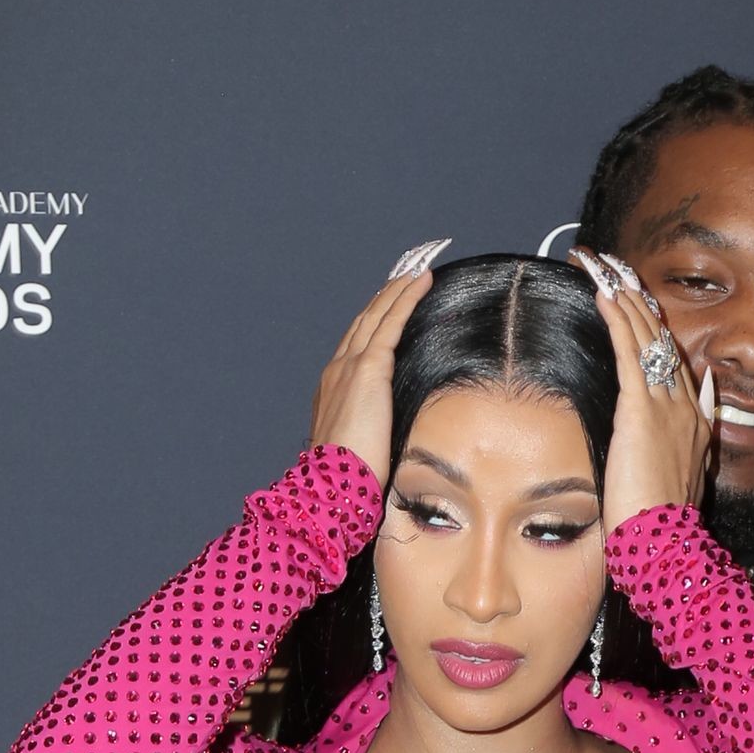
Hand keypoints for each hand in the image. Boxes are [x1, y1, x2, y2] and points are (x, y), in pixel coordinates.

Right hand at [306, 239, 448, 484]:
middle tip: (407, 269)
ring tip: (418, 268)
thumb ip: (376, 430)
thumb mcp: (363, 447)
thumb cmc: (348, 479)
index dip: (375, 319)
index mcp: (334, 388)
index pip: (359, 343)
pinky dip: (406, 298)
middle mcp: (338, 369)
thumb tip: (395, 436)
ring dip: (398, 288)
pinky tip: (423, 281)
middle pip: (366, 320)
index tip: (392, 301)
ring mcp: (350, 366)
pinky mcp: (368, 369)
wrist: (330, 485)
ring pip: (378, 314)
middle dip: (387, 294)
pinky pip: (391, 322)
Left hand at [570, 246, 711, 531]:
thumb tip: (708, 394)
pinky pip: (630, 353)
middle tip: (613, 264)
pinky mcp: (641, 412)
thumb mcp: (684, 473)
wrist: (666, 546)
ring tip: (602, 266)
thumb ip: (692, 434)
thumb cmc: (662, 524)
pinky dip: (617, 319)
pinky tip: (603, 293)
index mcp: (695, 420)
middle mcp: (687, 405)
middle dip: (636, 297)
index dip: (653, 324)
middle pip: (661, 337)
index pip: (673, 359)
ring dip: (623, 296)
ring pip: (645, 336)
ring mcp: (666, 406)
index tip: (634, 296)